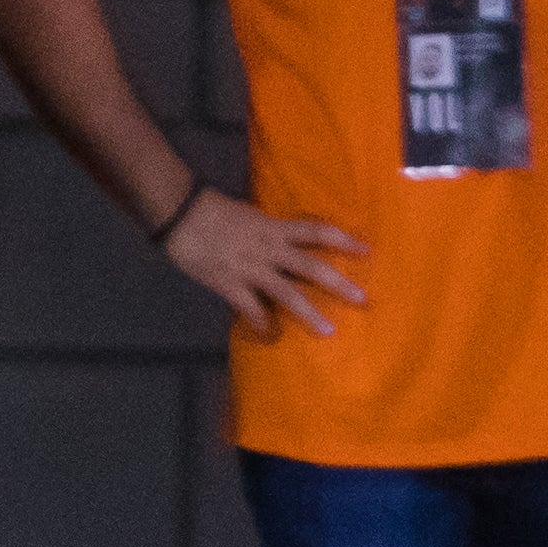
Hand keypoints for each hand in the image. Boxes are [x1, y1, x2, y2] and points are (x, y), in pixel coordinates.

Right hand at [169, 188, 370, 338]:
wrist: (181, 214)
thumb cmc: (213, 210)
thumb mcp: (249, 215)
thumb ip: (266, 231)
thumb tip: (280, 241)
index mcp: (274, 228)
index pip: (317, 231)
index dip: (343, 240)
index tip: (366, 250)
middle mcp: (270, 249)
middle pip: (312, 267)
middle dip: (339, 283)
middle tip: (362, 299)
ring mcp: (252, 269)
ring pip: (288, 293)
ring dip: (309, 313)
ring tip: (328, 330)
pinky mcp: (231, 284)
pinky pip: (251, 309)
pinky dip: (262, 324)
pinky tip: (271, 335)